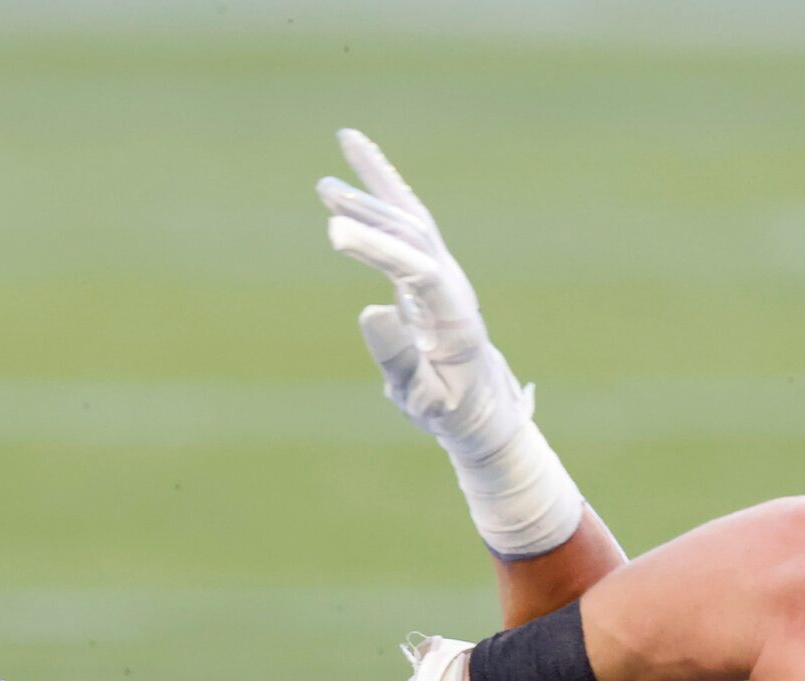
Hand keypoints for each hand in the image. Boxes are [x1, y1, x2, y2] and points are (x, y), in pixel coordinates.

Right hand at [318, 130, 526, 454]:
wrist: (479, 400)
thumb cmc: (448, 407)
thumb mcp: (424, 400)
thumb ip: (400, 362)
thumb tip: (369, 310)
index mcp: (453, 318)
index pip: (417, 271)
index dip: (379, 249)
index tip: (336, 234)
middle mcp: (451, 282)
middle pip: (412, 235)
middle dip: (368, 214)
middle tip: (324, 193)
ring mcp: (443, 267)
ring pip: (408, 217)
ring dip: (369, 192)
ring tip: (325, 179)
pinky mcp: (428, 260)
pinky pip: (405, 214)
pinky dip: (380, 183)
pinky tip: (354, 149)